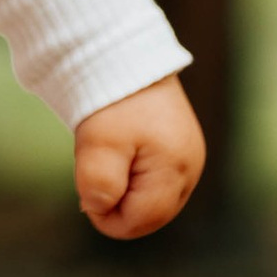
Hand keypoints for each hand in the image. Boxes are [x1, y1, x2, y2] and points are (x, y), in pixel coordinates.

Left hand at [74, 75, 203, 236]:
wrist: (124, 55)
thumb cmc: (113, 100)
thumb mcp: (99, 144)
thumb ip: (100, 184)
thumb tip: (98, 210)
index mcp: (176, 170)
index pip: (142, 221)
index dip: (108, 219)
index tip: (84, 196)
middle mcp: (191, 169)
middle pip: (151, 215)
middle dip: (118, 205)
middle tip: (94, 173)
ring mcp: (189, 158)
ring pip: (153, 200)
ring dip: (124, 191)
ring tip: (107, 158)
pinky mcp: (179, 149)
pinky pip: (155, 181)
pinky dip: (132, 178)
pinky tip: (117, 155)